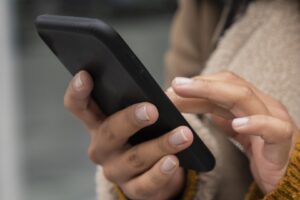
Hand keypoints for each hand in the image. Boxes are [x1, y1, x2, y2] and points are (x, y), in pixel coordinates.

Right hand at [64, 71, 193, 199]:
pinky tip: (173, 161)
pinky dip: (161, 171)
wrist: (153, 172)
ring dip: (160, 145)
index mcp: (99, 124)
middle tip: (152, 110)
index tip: (86, 75)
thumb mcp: (136, 118)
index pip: (79, 106)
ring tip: (183, 135)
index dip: (78, 91)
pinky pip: (146, 183)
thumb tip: (165, 90)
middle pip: (109, 132)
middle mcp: (101, 148)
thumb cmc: (143, 136)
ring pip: (134, 158)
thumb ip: (141, 102)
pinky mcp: (133, 190)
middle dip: (130, 120)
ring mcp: (115, 171)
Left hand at [167, 71, 298, 193]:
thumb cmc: (262, 150)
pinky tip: (236, 125)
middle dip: (200, 83)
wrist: (289, 176)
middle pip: (230, 85)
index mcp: (250, 102)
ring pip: (246, 98)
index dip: (197, 85)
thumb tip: (194, 101)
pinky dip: (255, 123)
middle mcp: (262, 104)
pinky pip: (273, 129)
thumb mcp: (235, 129)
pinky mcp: (283, 141)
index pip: (222, 84)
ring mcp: (275, 119)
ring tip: (188, 92)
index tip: (172, 89)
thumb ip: (219, 113)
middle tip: (175, 84)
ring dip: (213, 92)